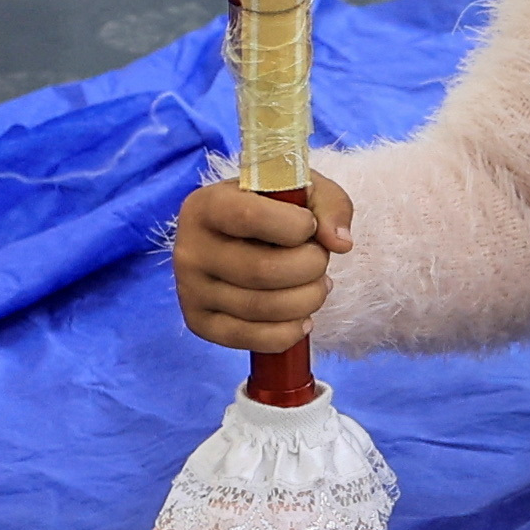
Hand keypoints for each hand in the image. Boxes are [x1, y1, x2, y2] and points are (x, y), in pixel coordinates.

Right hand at [173, 171, 354, 354]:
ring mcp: (191, 290)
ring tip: (316, 285)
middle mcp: (189, 249)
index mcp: (206, 205)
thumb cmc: (273, 210)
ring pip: (263, 307)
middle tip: (319, 260)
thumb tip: (340, 243)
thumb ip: (329, 205)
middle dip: (311, 267)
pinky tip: (303, 318)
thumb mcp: (302, 191)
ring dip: (308, 299)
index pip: (250, 217)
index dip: (297, 226)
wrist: (239, 238)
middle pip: (263, 270)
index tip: (308, 225)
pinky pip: (252, 339)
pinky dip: (290, 333)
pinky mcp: (199, 323)